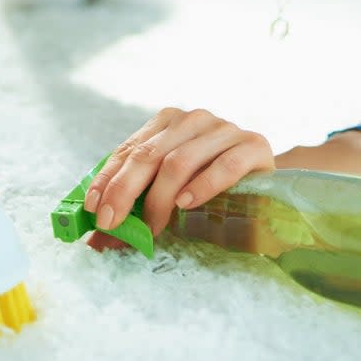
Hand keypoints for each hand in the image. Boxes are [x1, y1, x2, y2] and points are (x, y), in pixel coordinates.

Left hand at [84, 107, 273, 242]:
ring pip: (180, 161)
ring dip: (160, 199)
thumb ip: (136, 207)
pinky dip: (202, 186)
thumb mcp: (169, 192)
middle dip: (124, 192)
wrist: (266, 184)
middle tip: (111, 223)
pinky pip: (224, 165)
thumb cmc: (210, 188)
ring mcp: (224, 128)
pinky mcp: (253, 145)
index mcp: (168, 122)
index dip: (108, 179)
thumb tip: (96, 241)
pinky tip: (186, 204)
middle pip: (149, 154)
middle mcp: (194, 119)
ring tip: (152, 228)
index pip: (130, 150)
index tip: (93, 208)